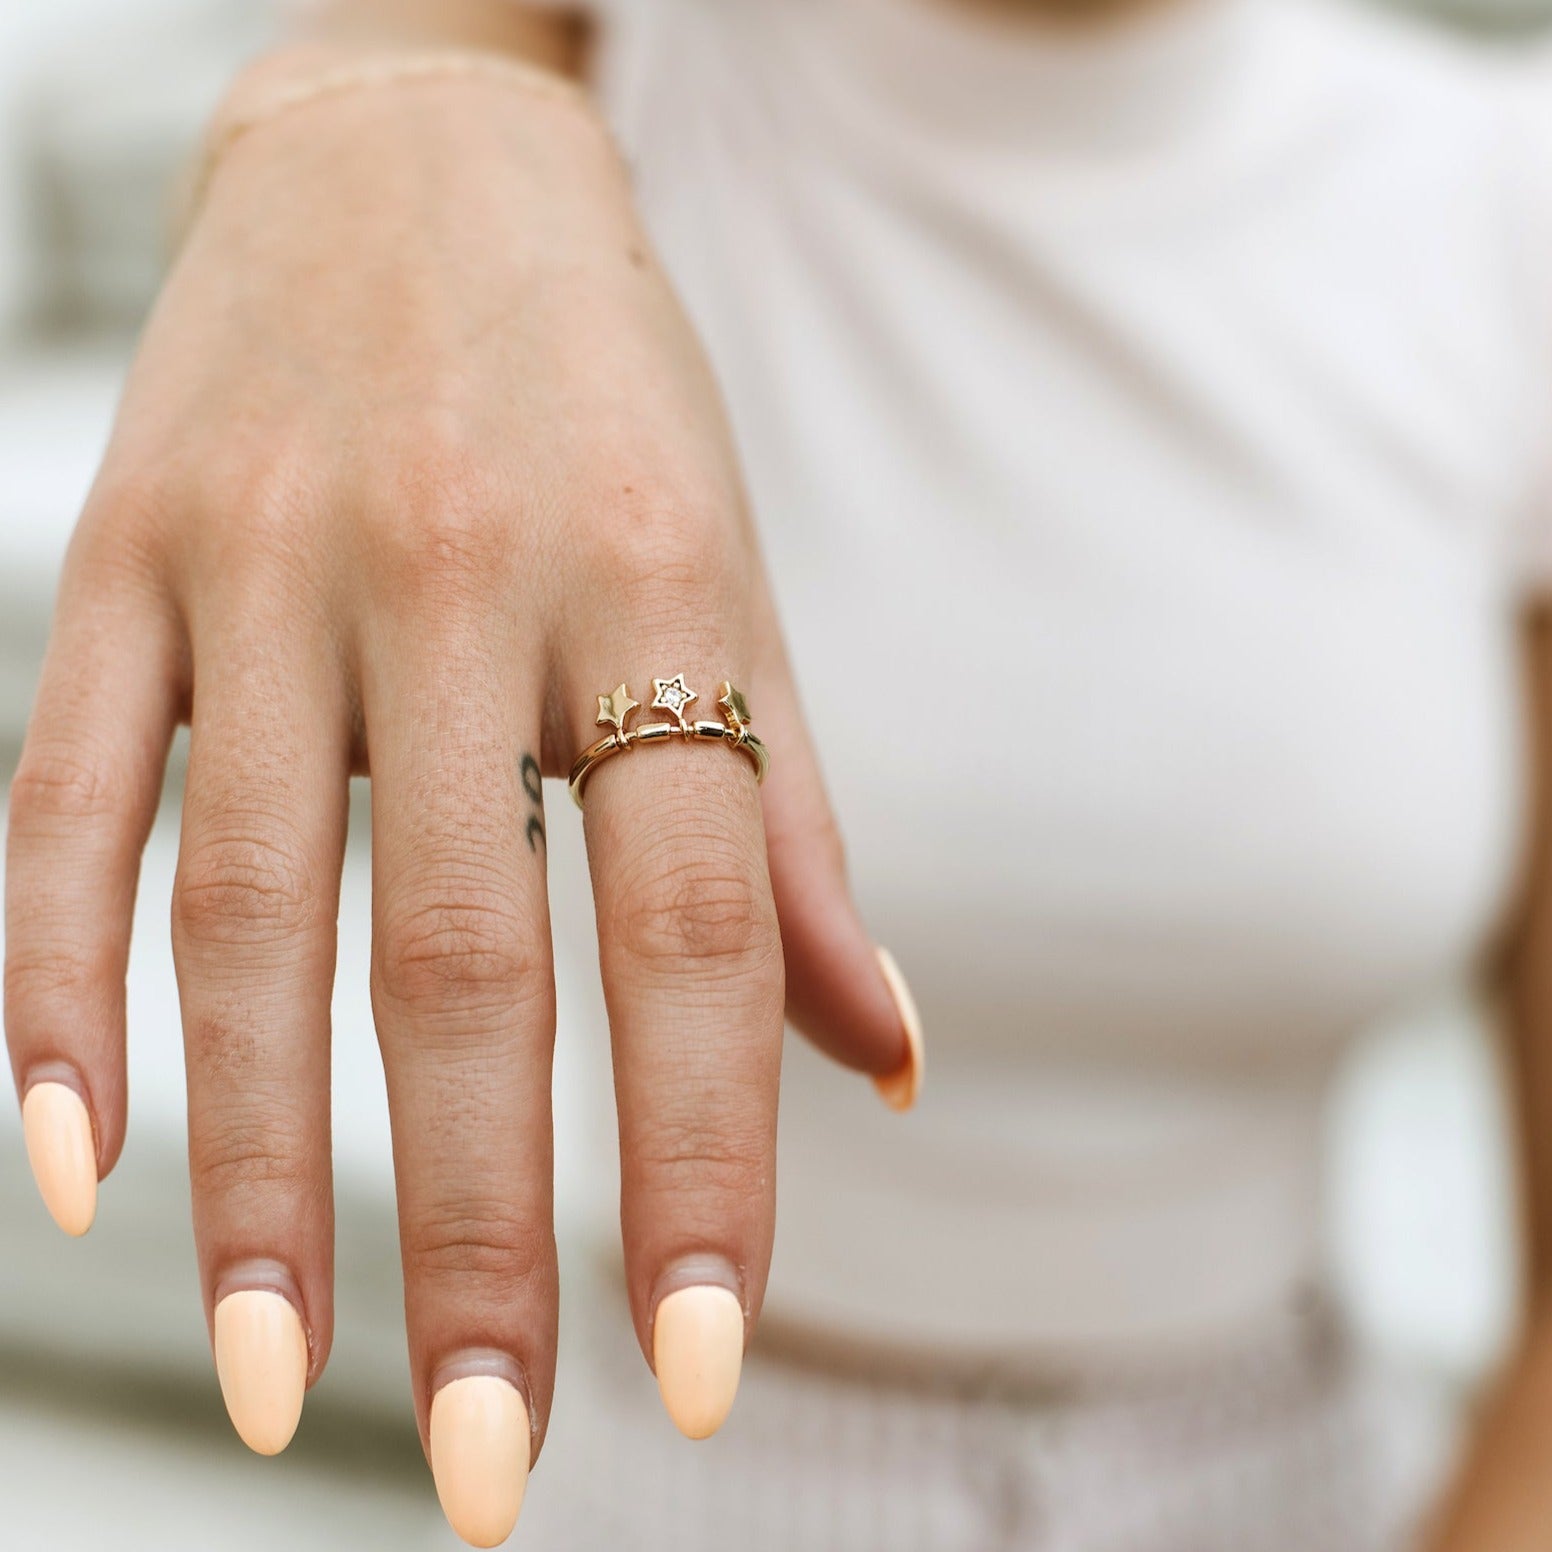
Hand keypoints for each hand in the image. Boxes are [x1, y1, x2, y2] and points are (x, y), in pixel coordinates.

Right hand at [3, 49, 918, 1547]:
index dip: (698, 1157)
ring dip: (261, 1175)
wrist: (422, 148)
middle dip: (473, 1241)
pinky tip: (76, 1171)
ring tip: (292, 1385)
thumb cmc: (607, 397)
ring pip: (251, 914)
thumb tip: (882, 1058)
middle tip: (490, 1472)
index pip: (691, 928)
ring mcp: (265, 564)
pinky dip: (56, 991)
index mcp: (649, 589)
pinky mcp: (122, 550)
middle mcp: (453, 579)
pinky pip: (65, 796)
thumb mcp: (734, 582)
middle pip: (464, 962)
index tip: (698, 1369)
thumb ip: (788, 824)